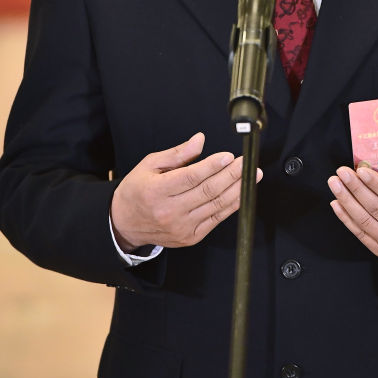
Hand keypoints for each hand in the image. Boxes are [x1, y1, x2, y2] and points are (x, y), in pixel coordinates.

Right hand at [110, 132, 258, 250]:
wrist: (125, 223)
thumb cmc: (138, 190)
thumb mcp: (149, 165)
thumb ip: (177, 154)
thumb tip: (199, 140)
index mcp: (156, 191)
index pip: (190, 177)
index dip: (212, 166)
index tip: (228, 156)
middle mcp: (169, 211)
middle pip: (207, 191)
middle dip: (231, 175)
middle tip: (246, 163)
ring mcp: (181, 227)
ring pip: (216, 206)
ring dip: (237, 189)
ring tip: (252, 176)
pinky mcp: (190, 237)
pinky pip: (216, 219)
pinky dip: (231, 205)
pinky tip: (241, 193)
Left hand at [327, 138, 377, 261]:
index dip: (376, 184)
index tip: (361, 170)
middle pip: (377, 209)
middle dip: (356, 189)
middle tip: (342, 173)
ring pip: (366, 222)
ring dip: (347, 202)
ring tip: (335, 184)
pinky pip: (362, 235)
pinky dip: (347, 219)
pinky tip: (336, 204)